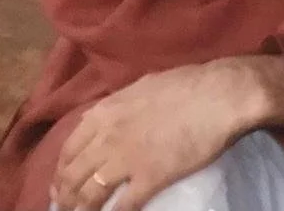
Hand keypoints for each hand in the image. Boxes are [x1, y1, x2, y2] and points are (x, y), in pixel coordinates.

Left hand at [51, 59, 268, 210]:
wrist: (221, 94)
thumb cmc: (189, 84)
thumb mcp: (144, 86)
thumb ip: (121, 104)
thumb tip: (110, 115)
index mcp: (106, 113)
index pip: (69, 149)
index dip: (62, 170)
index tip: (62, 181)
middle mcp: (108, 138)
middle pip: (73, 175)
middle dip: (65, 195)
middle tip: (66, 206)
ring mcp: (127, 159)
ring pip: (90, 194)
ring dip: (82, 209)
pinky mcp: (150, 177)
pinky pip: (123, 205)